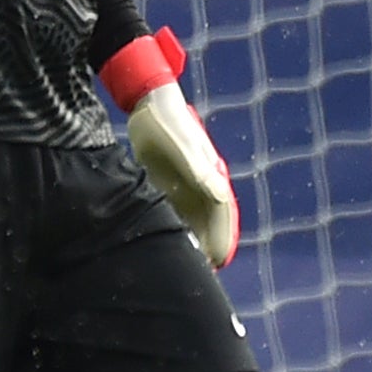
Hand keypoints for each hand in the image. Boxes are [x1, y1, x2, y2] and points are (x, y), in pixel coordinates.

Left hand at [101, 27, 238, 268]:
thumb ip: (199, 168)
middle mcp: (203, 181)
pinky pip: (176, 207)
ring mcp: (188, 180)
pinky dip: (175, 224)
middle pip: (211, 218)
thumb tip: (221, 196)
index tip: (218, 260)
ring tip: (186, 262)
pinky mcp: (171, 178)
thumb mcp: (182, 144)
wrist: (149, 101)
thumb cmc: (165, 121)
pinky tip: (164, 239)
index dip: (222, 237)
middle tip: (203, 270)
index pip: (222, 212)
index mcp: (210, 174)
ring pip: (194, 215)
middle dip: (209, 242)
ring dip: (192, 236)